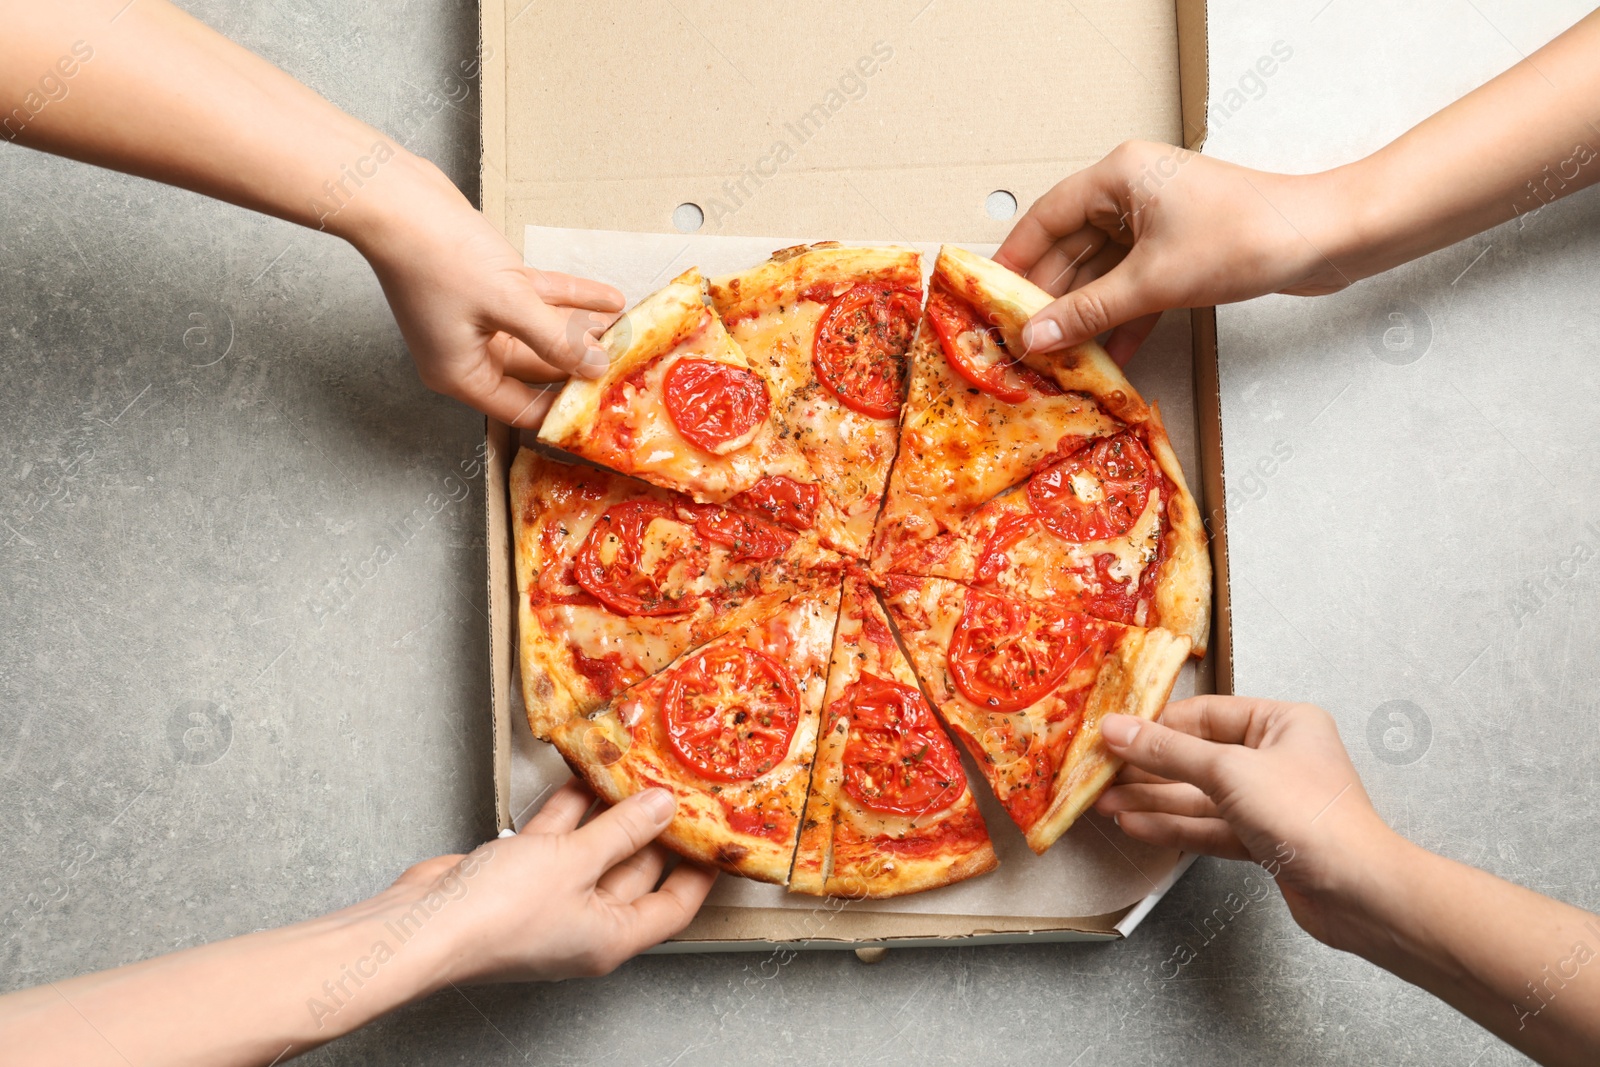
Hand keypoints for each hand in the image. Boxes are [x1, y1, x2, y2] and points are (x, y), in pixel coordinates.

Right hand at [351, 168, 623, 428]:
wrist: (396, 198)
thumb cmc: (436, 256)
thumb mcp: (508, 304)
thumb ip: (556, 339)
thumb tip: (595, 368)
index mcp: (461, 373)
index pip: (522, 408)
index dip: (563, 410)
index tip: (602, 410)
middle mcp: (468, 352)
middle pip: (536, 370)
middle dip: (581, 364)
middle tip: (624, 366)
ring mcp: (477, 318)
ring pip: (541, 332)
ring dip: (582, 329)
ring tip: (627, 331)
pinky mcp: (486, 286)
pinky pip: (535, 301)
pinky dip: (569, 299)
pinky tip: (607, 298)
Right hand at [393, 780, 715, 981]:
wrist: (423, 924)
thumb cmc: (497, 914)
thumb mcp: (575, 862)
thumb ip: (623, 831)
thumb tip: (663, 808)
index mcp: (611, 937)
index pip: (674, 906)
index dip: (699, 872)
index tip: (717, 837)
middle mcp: (584, 924)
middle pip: (635, 873)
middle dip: (653, 830)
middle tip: (676, 788)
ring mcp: (550, 901)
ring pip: (593, 852)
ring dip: (609, 814)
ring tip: (634, 772)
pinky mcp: (518, 879)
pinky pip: (556, 841)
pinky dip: (568, 812)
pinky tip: (581, 778)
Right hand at [993, 141, 1359, 363]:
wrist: (1324, 240)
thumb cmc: (1246, 236)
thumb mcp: (1154, 282)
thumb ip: (1088, 311)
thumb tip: (1036, 335)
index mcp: (1119, 176)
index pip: (1045, 217)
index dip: (1013, 260)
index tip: (988, 297)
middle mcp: (1133, 192)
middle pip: (1070, 248)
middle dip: (1048, 296)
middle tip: (1018, 338)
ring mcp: (1157, 221)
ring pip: (1102, 271)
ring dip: (1084, 314)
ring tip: (1056, 355)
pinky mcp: (1180, 249)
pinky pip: (1134, 285)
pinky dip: (1121, 318)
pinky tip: (1107, 355)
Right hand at [1094, 696, 1401, 949]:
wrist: (1357, 892)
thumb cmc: (1310, 818)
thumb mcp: (1229, 772)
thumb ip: (1168, 752)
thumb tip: (1117, 729)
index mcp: (1282, 723)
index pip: (1205, 713)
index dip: (1156, 724)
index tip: (1113, 733)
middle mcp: (1277, 757)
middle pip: (1198, 756)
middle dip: (1148, 768)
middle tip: (1102, 773)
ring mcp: (1270, 801)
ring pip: (1199, 795)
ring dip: (1153, 801)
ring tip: (1106, 804)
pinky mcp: (1264, 839)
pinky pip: (1210, 826)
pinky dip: (1174, 827)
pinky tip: (1138, 826)